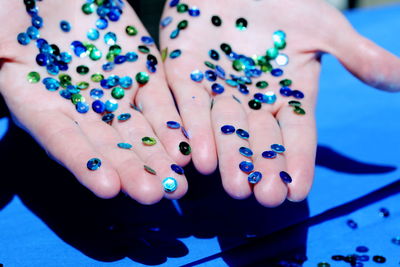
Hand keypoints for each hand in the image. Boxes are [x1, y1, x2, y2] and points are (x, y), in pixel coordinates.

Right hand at [0, 0, 190, 203]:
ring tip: (177, 184)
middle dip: (130, 171)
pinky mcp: (143, 75)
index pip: (62, 139)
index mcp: (40, 102)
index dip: (84, 163)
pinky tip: (186, 149)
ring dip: (158, 158)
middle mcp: (81, 107)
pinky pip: (161, 103)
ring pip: (138, 132)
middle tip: (153, 196)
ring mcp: (114, 92)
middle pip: (107, 145)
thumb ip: (0, 56)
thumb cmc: (23, 6)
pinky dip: (172, 126)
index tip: (107, 189)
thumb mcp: (1, 31)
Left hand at [159, 0, 399, 205]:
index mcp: (285, 96)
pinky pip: (191, 105)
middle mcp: (252, 102)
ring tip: (237, 188)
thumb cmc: (282, 0)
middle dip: (262, 169)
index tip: (298, 191)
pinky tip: (200, 158)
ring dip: (230, 159)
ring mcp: (218, 91)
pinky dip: (196, 129)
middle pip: (258, 140)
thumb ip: (357, 56)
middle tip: (266, 198)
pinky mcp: (185, 75)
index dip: (298, 161)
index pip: (296, 134)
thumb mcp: (323, 28)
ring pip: (225, 129)